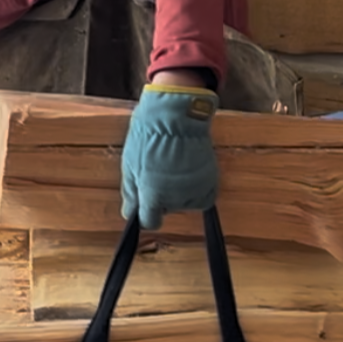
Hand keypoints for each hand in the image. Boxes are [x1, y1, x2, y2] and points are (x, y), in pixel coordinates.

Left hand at [121, 84, 219, 229]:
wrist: (176, 118)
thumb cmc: (148, 139)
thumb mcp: (130, 166)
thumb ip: (131, 194)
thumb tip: (129, 214)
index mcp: (153, 196)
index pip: (150, 223)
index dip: (146, 214)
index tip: (145, 203)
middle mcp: (177, 200)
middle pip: (167, 209)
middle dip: (162, 195)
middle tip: (159, 170)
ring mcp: (196, 191)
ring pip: (185, 202)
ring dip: (180, 190)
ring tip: (175, 165)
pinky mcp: (212, 184)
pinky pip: (203, 196)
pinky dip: (196, 187)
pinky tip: (189, 170)